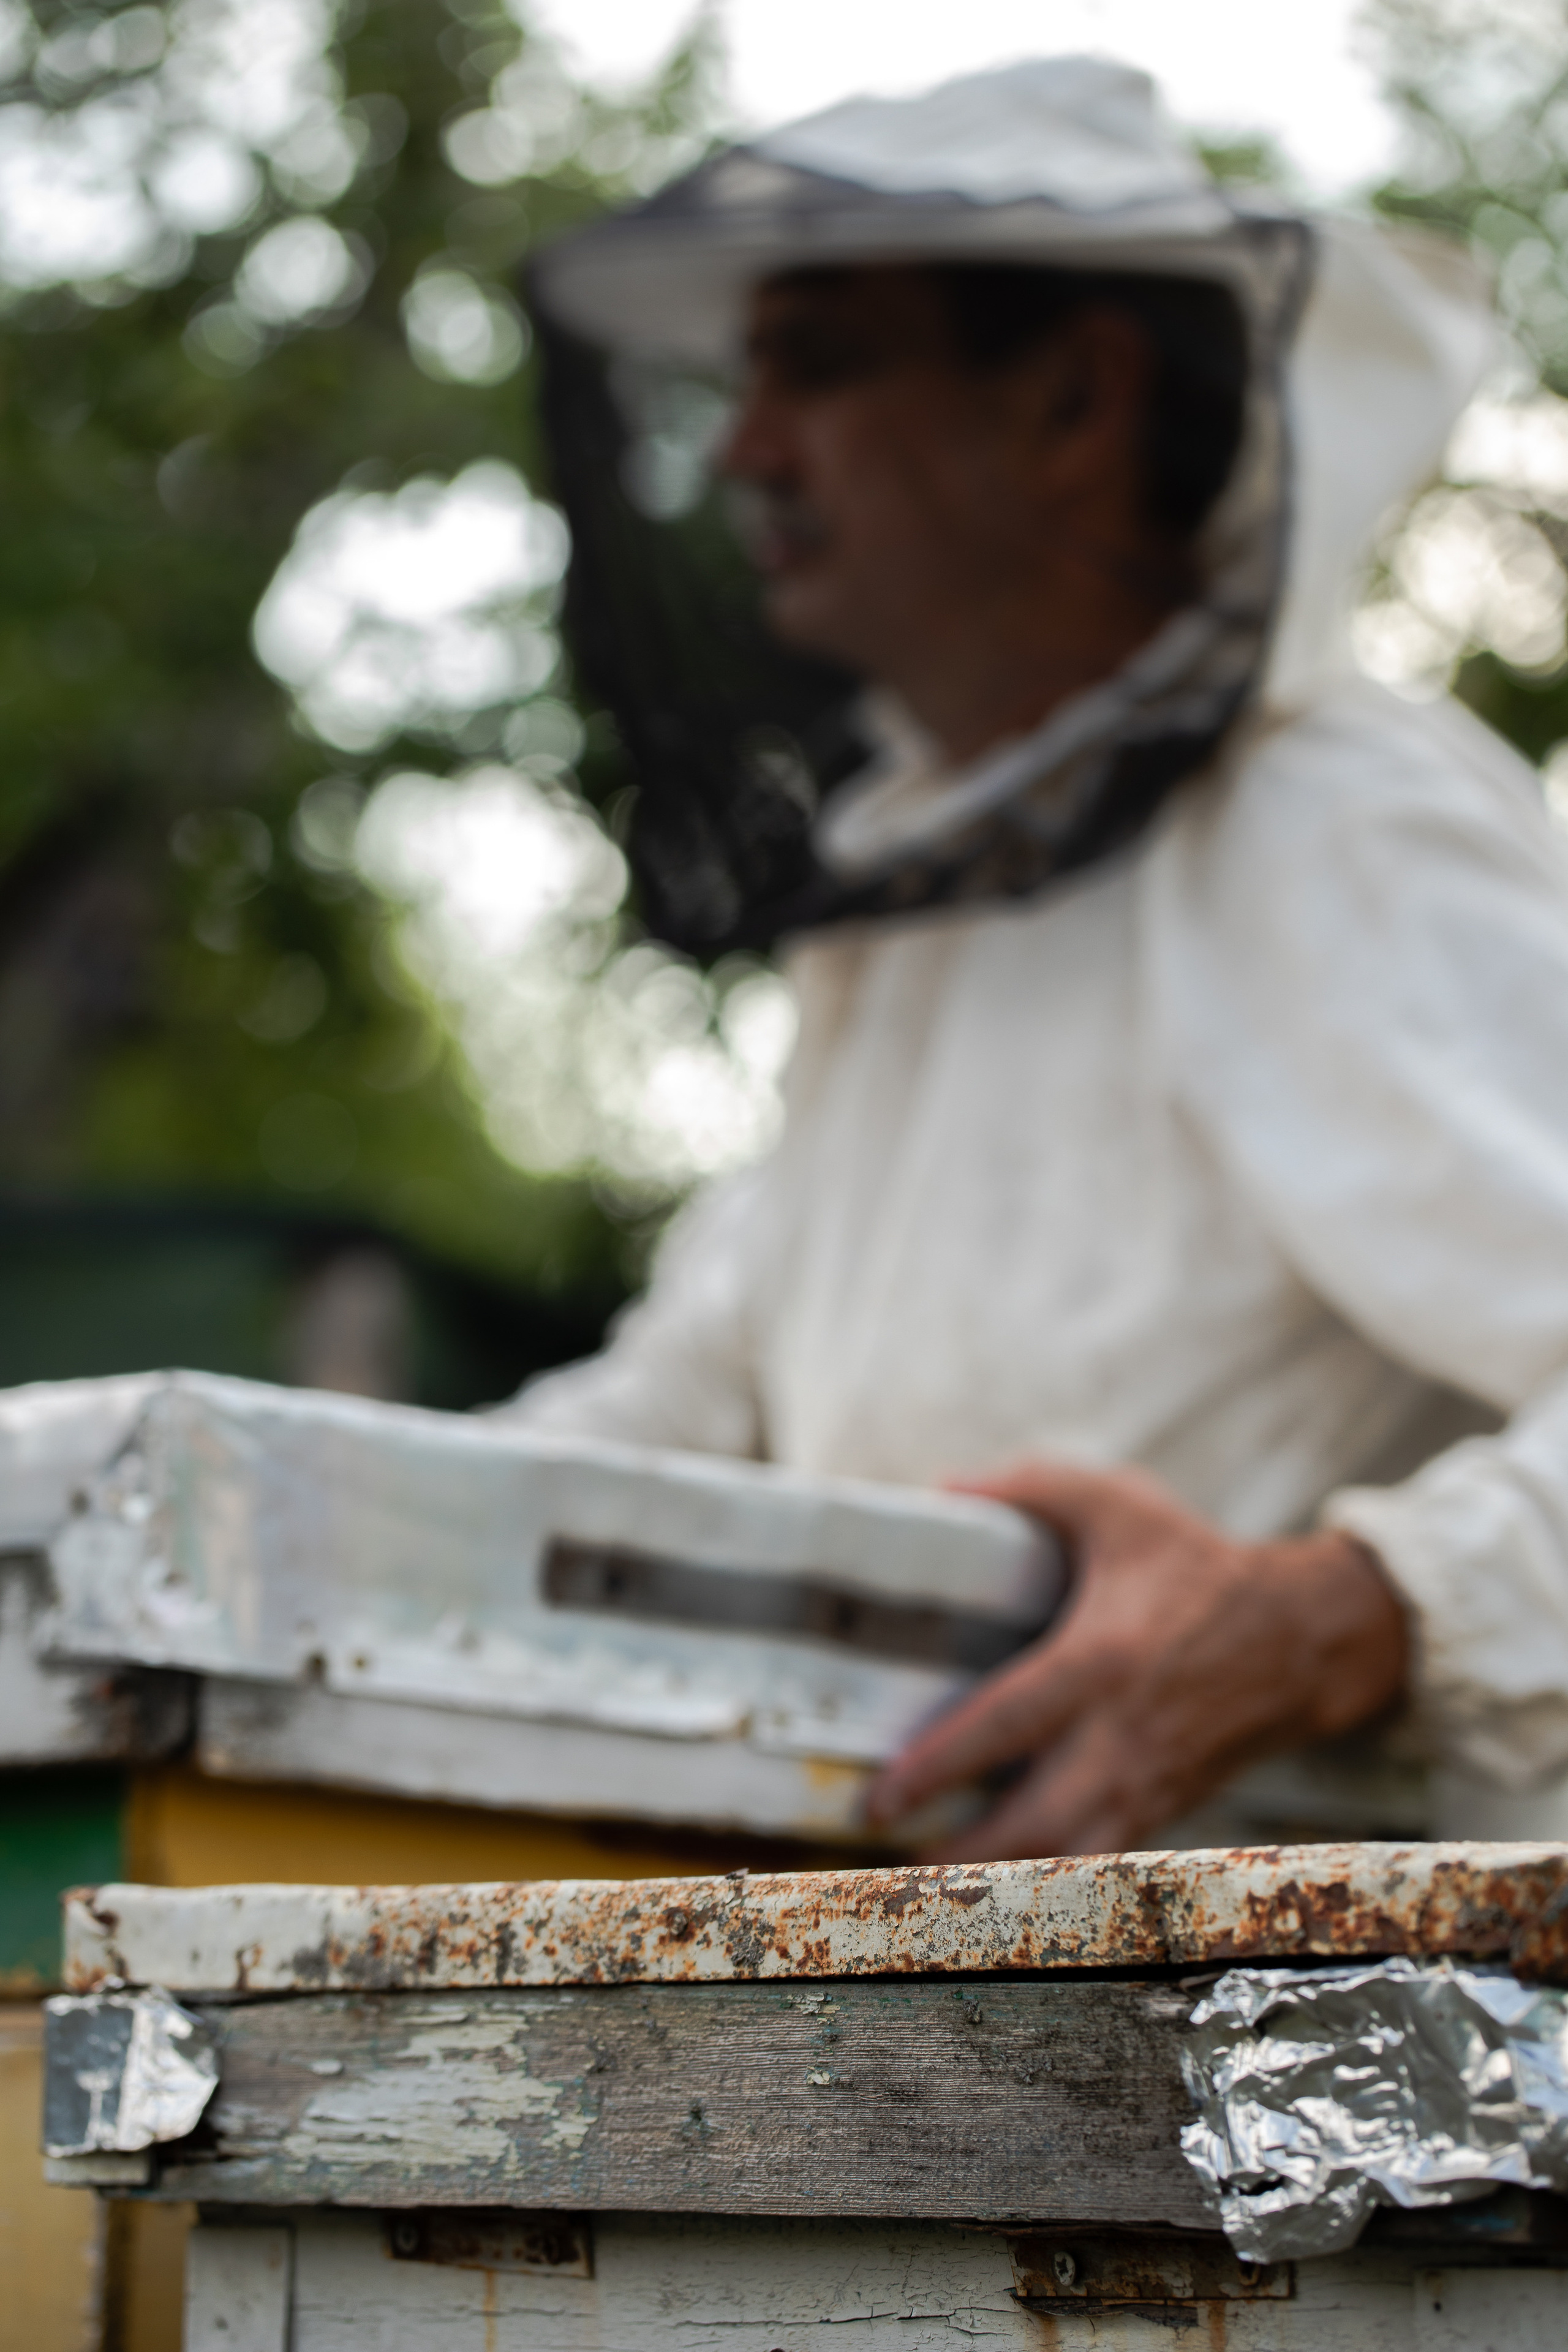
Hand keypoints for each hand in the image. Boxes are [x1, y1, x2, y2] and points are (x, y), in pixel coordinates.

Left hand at [865, 1458, 1409, 1859]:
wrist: (1304, 1636)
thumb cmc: (1199, 1566)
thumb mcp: (1119, 1505)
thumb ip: (1032, 1488)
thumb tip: (946, 1491)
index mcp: (1102, 1660)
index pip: (1007, 1724)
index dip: (939, 1766)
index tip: (882, 1794)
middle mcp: (1124, 1735)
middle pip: (1033, 1820)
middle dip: (961, 1853)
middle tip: (893, 1858)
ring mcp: (1150, 1781)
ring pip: (1068, 1857)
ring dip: (1001, 1876)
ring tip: (934, 1884)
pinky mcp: (1168, 1806)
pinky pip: (1101, 1860)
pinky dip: (1051, 1872)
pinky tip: (1004, 1872)